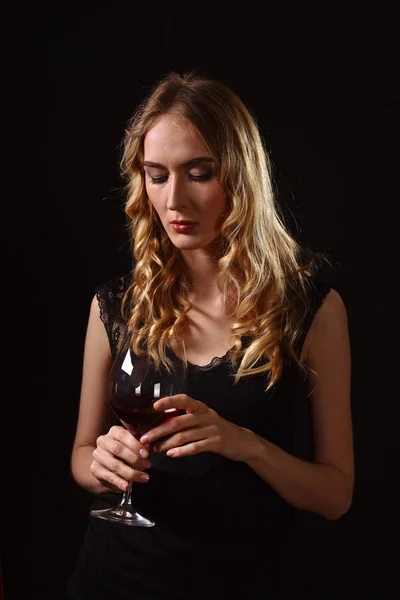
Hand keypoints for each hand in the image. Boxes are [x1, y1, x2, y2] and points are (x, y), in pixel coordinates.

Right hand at [90, 425, 151, 492]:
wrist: (106, 464)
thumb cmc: (125, 452)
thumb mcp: (133, 446)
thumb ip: (140, 445)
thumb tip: (146, 448)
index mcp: (114, 432)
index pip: (124, 435)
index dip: (135, 445)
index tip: (146, 454)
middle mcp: (103, 441)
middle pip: (118, 449)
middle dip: (134, 459)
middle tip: (147, 465)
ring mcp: (97, 455)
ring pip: (114, 465)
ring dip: (131, 473)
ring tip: (143, 478)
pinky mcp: (95, 469)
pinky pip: (108, 477)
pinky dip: (119, 482)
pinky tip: (127, 486)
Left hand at [140, 394, 254, 461]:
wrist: (242, 441)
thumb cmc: (216, 429)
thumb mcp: (203, 419)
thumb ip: (185, 419)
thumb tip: (159, 423)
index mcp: (200, 407)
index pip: (183, 400)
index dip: (169, 401)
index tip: (154, 405)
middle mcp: (205, 415)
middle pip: (178, 421)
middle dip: (158, 430)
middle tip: (144, 438)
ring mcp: (211, 429)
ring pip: (184, 436)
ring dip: (166, 443)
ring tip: (155, 449)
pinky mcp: (216, 443)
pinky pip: (195, 447)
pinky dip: (181, 451)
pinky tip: (171, 454)